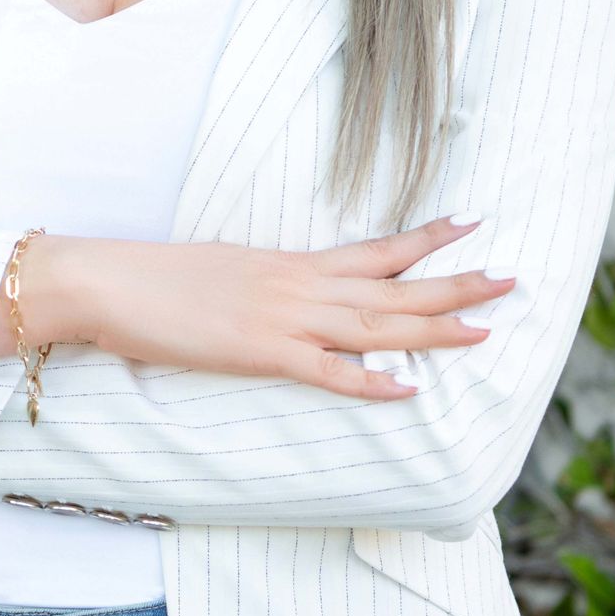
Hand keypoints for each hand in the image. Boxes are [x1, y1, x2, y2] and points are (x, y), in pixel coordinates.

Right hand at [0, 217, 512, 399]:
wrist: (104, 280)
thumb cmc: (153, 279)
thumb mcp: (222, 269)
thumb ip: (262, 283)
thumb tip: (285, 293)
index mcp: (289, 263)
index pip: (372, 250)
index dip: (424, 241)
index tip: (468, 226)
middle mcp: (297, 285)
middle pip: (392, 287)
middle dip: (454, 285)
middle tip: (510, 280)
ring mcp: (282, 318)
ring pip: (375, 325)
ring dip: (433, 328)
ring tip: (484, 328)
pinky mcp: (258, 353)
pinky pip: (326, 372)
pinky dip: (369, 382)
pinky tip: (407, 389)